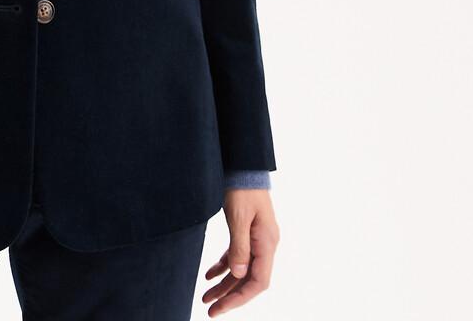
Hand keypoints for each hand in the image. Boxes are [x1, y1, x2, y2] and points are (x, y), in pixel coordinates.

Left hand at [201, 188, 278, 314]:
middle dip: (229, 296)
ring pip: (241, 270)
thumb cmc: (242, 188)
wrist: (243, 165)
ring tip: (205, 296)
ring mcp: (256, 239)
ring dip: (224, 284)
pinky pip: (236, 256)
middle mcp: (264, 245)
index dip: (239, 297)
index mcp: (267, 243)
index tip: (221, 308)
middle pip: (248, 280)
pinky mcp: (246, 233)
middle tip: (209, 310)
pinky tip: (208, 275)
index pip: (258, 282)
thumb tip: (238, 274)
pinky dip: (223, 267)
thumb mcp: (239, 217)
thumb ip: (239, 247)